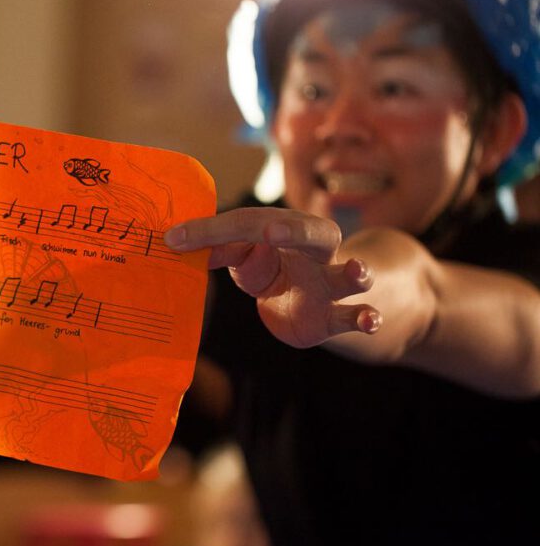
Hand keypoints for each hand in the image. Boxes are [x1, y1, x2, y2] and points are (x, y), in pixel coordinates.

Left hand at [165, 207, 380, 347]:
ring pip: (349, 276)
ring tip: (356, 273)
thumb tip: (178, 243)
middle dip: (294, 231)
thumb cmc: (271, 269)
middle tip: (270, 231)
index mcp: (285, 229)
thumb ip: (220, 251)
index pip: (246, 225)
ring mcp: (329, 283)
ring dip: (355, 274)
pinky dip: (366, 317)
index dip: (211, 231)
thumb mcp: (244, 259)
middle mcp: (314, 250)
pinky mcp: (335, 317)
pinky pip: (355, 316)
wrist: (309, 302)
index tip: (175, 238)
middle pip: (313, 233)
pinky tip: (371, 320)